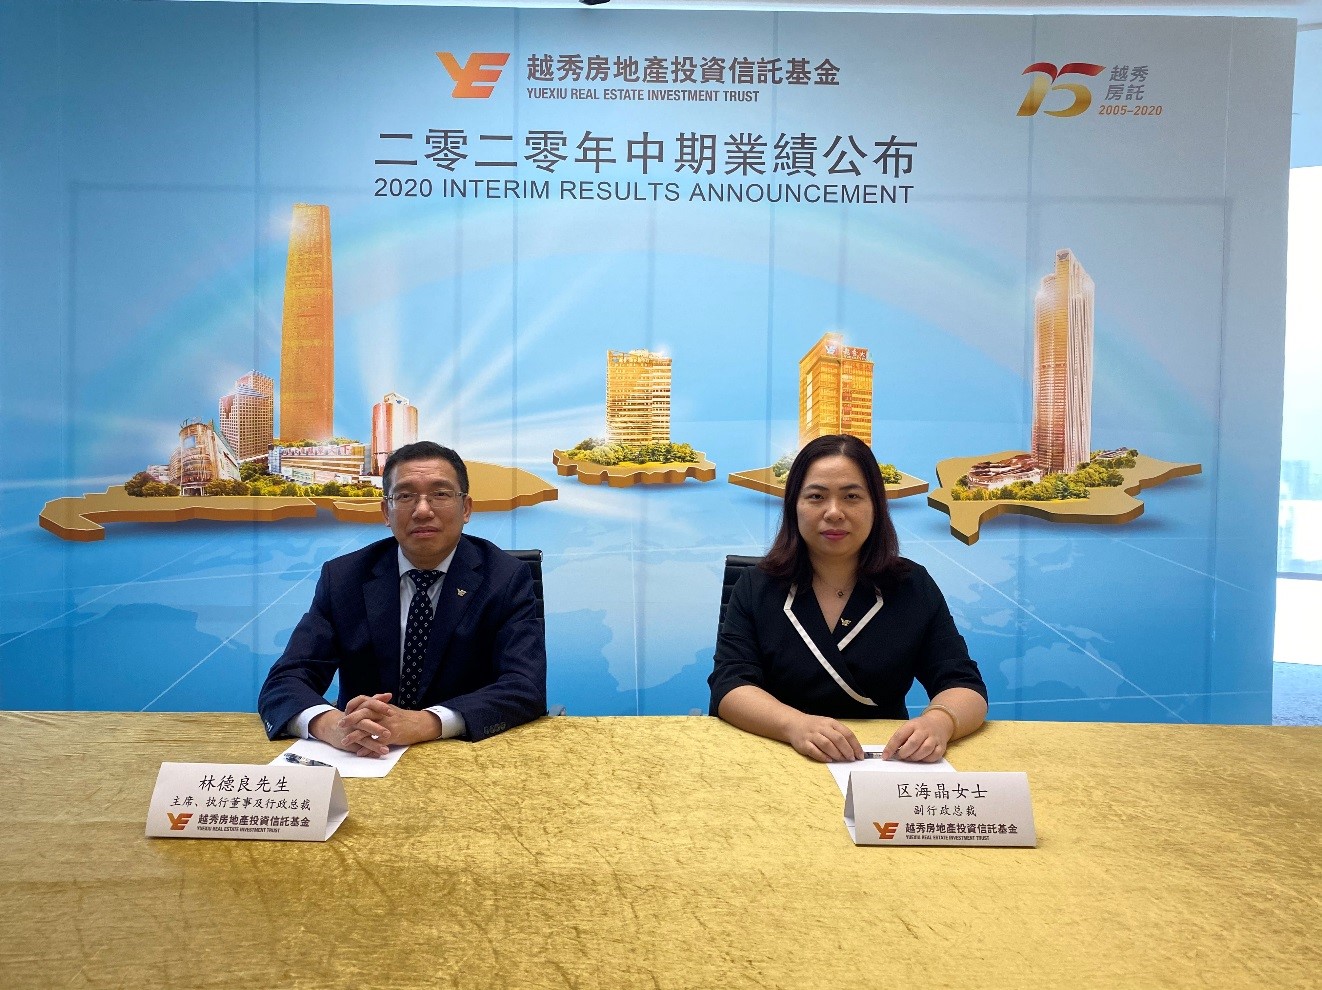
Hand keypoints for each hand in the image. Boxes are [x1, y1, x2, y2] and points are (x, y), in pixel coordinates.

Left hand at [311, 694, 442, 756]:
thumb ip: (379, 708)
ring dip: (355, 736)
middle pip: (364, 714)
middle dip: (350, 719)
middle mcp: (384, 713)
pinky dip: (368, 748)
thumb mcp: (391, 710)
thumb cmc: (405, 718)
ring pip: (367, 729)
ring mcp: (388, 724)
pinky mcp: (392, 735)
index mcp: (382, 707)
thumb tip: (366, 708)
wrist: (421, 724)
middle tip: (340, 725)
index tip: (343, 714)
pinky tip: (360, 753)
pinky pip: (377, 742)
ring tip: (345, 741)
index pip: (364, 703)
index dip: (353, 708)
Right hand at [785, 713, 864, 762]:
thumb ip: (840, 735)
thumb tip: (853, 749)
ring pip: (827, 744)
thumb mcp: (828, 725)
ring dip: (836, 754)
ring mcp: (812, 735)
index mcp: (830, 723)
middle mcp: (821, 728)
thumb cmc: (814, 726)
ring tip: (841, 759)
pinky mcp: (804, 744)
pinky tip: (829, 759)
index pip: (846, 733)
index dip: (855, 745)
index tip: (860, 755)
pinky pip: (814, 751)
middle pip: (838, 739)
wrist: (794, 723)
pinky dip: (823, 756)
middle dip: (847, 750)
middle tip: (851, 758)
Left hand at [882, 711, 953, 762]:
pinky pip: (934, 755)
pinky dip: (926, 759)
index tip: (885, 756)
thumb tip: (889, 752)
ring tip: (909, 758)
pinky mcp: (941, 746)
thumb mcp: (908, 727)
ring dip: (915, 757)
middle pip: (913, 743)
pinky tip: (921, 758)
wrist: (939, 723)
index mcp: (913, 725)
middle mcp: (924, 731)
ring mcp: (934, 738)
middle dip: (904, 753)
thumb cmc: (920, 728)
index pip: (899, 736)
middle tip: (899, 757)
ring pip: (925, 749)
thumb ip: (900, 738)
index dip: (891, 747)